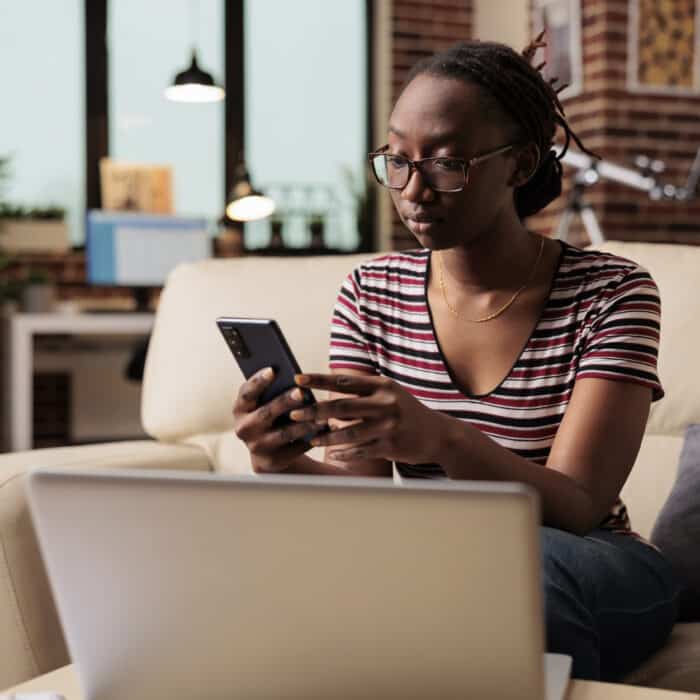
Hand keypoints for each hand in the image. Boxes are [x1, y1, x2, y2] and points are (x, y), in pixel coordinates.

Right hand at [232, 367, 325, 472]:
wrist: (268, 451)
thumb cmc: (269, 415)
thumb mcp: (263, 403)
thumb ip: (272, 390)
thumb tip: (293, 376)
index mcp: (240, 410)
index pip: (246, 393)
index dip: (258, 382)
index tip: (273, 370)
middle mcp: (244, 429)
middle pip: (266, 413)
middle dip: (284, 402)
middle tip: (301, 392)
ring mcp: (258, 446)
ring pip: (284, 433)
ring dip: (304, 424)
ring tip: (321, 415)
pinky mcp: (274, 460)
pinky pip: (295, 448)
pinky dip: (311, 438)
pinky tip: (324, 429)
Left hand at [289, 373, 449, 464]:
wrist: (438, 434)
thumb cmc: (405, 411)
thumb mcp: (389, 393)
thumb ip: (362, 391)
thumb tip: (327, 390)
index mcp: (382, 385)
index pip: (344, 380)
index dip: (319, 380)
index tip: (297, 379)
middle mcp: (385, 403)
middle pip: (341, 407)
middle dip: (314, 411)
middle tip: (293, 415)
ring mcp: (388, 426)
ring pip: (348, 432)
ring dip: (325, 436)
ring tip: (309, 438)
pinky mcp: (391, 446)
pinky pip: (360, 450)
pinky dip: (345, 453)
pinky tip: (333, 455)